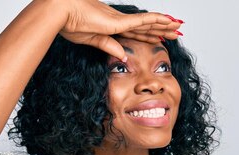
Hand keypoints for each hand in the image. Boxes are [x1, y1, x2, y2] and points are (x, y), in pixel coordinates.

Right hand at [57, 0, 181, 60]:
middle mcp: (119, 21)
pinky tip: (168, 20)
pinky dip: (157, 20)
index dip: (149, 36)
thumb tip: (123, 58)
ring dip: (165, 25)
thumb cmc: (69, 24)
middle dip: (162, 30)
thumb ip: (108, 47)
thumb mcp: (91, 41)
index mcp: (112, 27)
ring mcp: (120, 20)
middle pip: (146, 27)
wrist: (59, 13)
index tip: (161, 39)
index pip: (136, 33)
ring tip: (178, 26)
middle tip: (177, 31)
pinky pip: (143, 20)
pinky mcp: (119, 20)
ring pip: (148, 23)